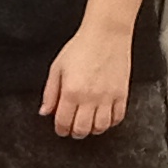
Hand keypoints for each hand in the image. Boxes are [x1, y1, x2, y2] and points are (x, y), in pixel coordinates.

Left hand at [41, 19, 133, 139]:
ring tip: (88, 124)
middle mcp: (90, 98)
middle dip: (75, 132)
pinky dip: (111, 122)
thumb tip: (45, 111)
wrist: (106, 35)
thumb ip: (50, 93)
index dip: (60, 129)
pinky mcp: (122, 94)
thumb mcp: (57, 68)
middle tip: (73, 129)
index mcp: (71, 92)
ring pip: (101, 127)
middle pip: (82, 129)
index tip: (60, 129)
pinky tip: (104, 117)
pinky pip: (118, 117)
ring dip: (93, 129)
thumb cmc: (81, 47)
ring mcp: (108, 97)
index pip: (64, 122)